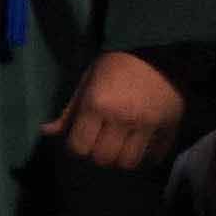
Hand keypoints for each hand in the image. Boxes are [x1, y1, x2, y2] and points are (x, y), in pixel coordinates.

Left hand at [45, 50, 187, 174]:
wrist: (158, 53)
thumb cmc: (116, 66)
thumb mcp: (87, 82)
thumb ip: (70, 112)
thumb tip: (46, 132)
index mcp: (97, 105)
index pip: (79, 146)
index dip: (76, 147)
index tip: (79, 141)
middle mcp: (122, 118)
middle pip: (103, 158)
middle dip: (96, 155)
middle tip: (98, 144)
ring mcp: (148, 126)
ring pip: (128, 162)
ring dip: (119, 159)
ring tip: (118, 147)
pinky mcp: (169, 128)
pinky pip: (153, 157)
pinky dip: (143, 158)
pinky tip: (137, 147)